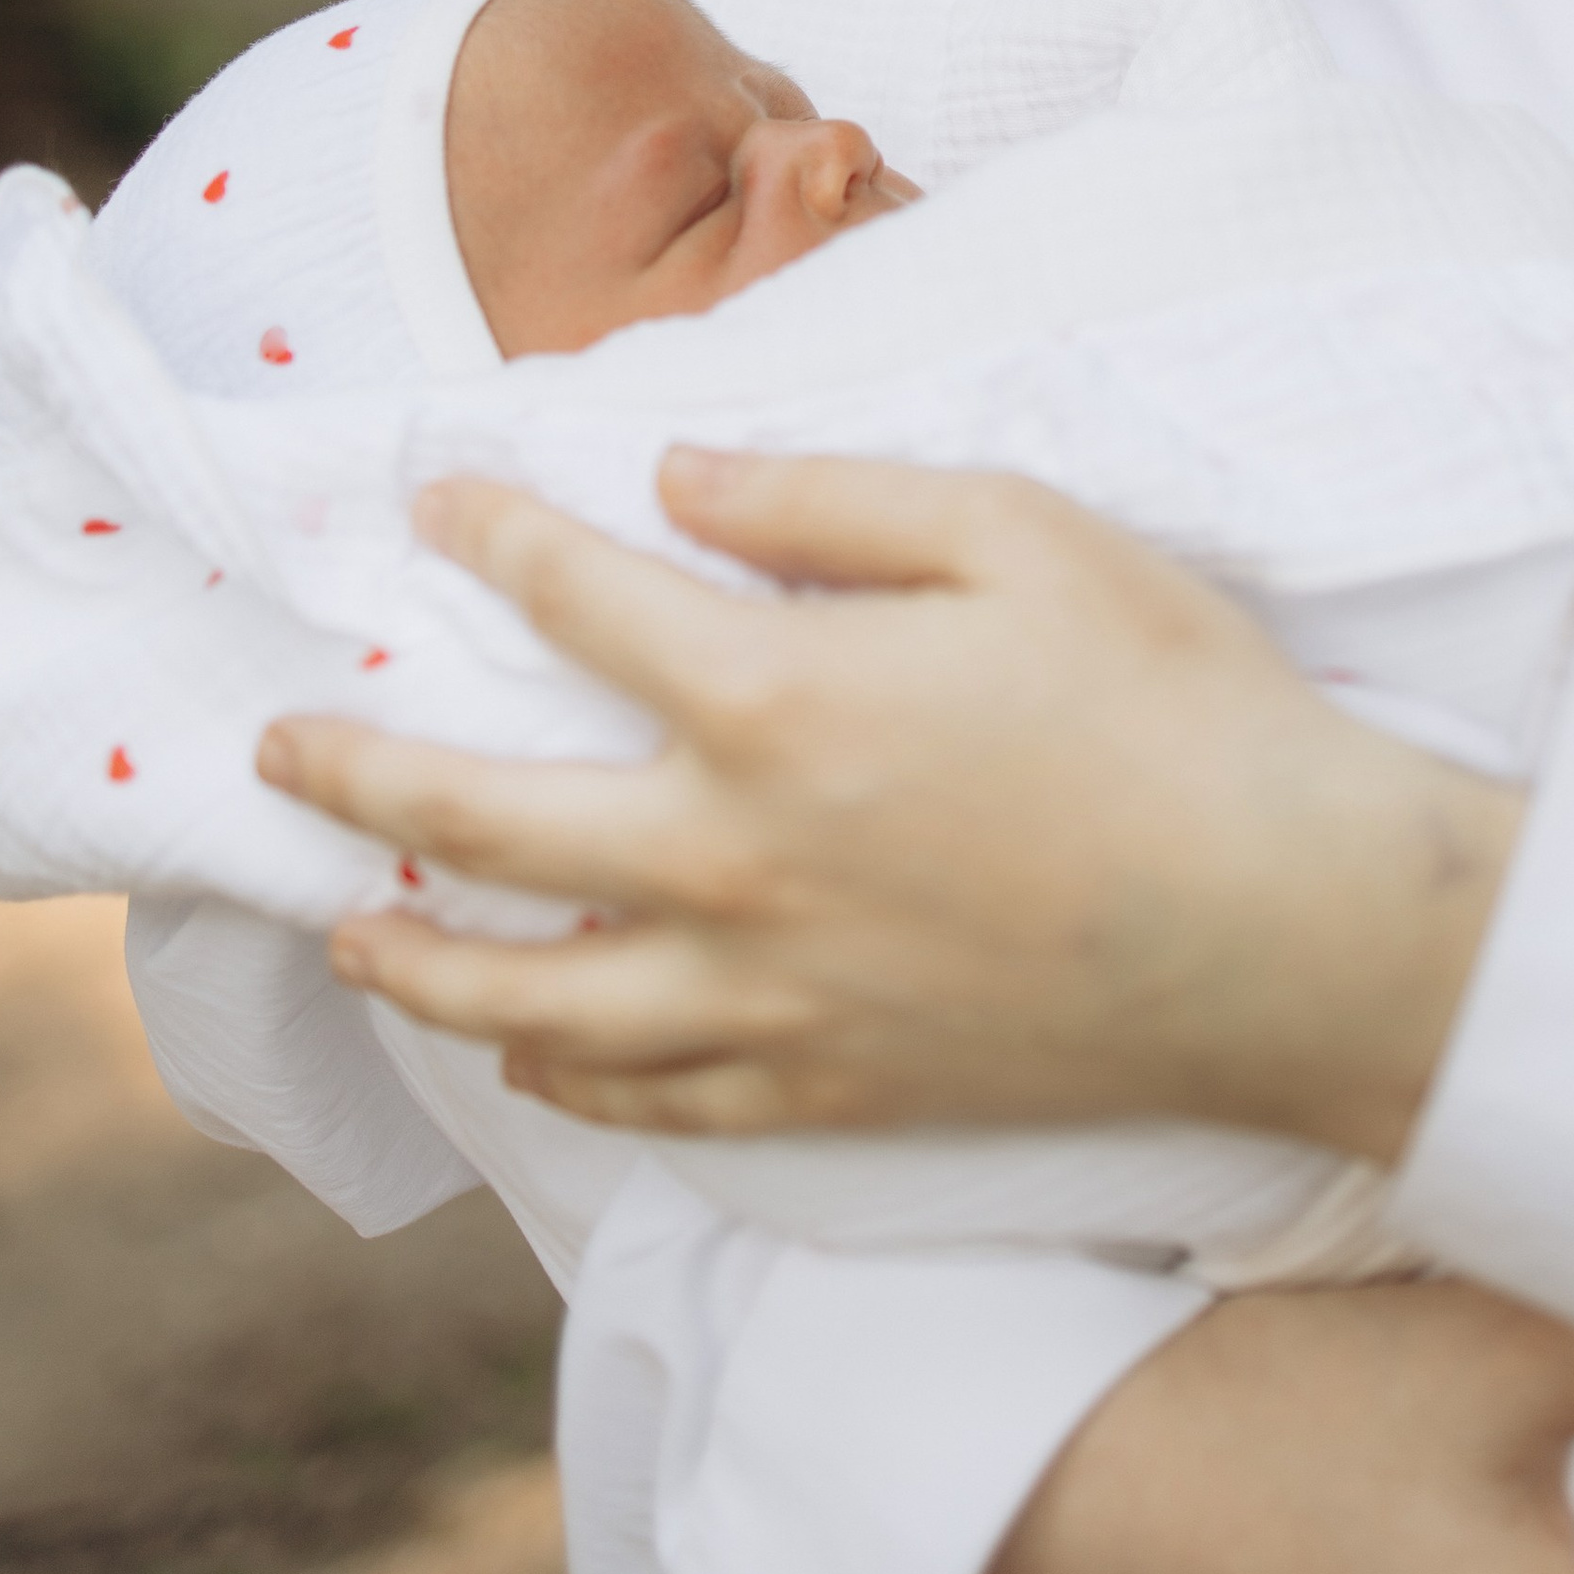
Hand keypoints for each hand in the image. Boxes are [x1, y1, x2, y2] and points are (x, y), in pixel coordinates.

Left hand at [258, 452, 1519, 1158]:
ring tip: (350, 926)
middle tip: (276, 745)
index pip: (579, 600)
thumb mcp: (1024, 535)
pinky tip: (527, 1049)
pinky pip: (648, 1104)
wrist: (1297, 932)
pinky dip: (561, 1077)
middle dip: (359, 772)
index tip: (435, 496)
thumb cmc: (1181, 706)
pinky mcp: (831, 1094)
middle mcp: (737, 863)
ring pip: (532, 998)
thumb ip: (829, 498)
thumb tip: (672, 469)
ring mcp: (774, 1000)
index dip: (493, 533)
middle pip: (486, 822)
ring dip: (418, 954)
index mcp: (782, 699)